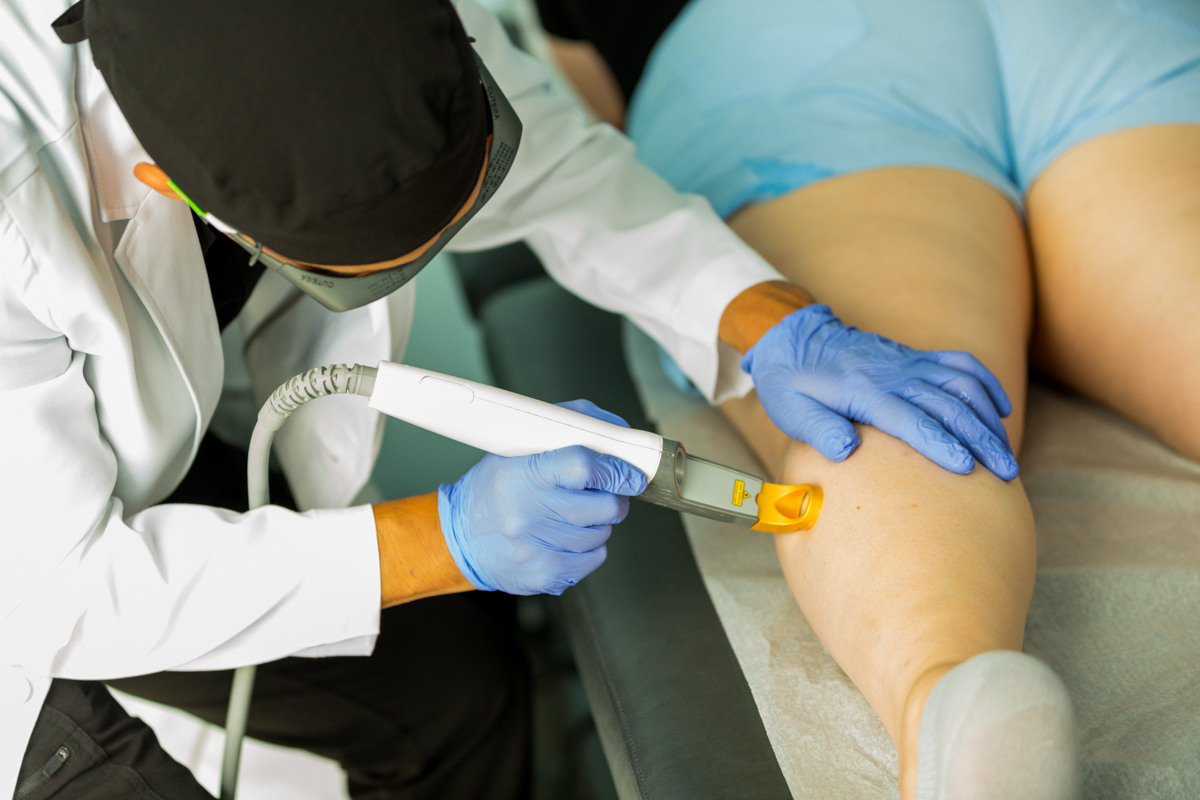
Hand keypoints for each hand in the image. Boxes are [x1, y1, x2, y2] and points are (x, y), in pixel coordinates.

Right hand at [437, 400, 647, 594]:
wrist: (460, 538)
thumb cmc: (497, 486)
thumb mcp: (521, 445)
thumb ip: (571, 427)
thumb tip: (621, 435)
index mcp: (521, 473)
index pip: (583, 466)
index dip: (615, 470)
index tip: (630, 473)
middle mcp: (527, 512)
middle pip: (604, 505)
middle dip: (614, 498)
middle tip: (604, 493)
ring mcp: (536, 548)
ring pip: (602, 533)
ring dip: (598, 523)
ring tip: (571, 516)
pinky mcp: (544, 575)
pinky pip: (594, 558)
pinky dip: (590, 547)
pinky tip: (565, 538)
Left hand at [742, 305, 1018, 478]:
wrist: (794, 337)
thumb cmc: (790, 382)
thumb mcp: (790, 409)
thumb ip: (818, 430)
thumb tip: (847, 451)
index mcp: (862, 390)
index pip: (910, 419)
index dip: (940, 444)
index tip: (968, 468)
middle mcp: (892, 373)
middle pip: (948, 404)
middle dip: (981, 439)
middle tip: (1006, 473)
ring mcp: (908, 362)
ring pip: (963, 384)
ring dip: (990, 417)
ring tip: (1007, 452)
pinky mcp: (915, 358)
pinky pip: (960, 364)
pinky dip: (986, 384)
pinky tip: (1002, 410)